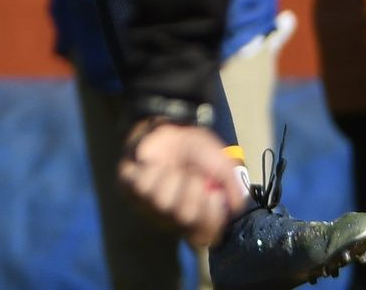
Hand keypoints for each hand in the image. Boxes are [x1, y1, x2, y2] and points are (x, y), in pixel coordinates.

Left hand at [118, 119, 244, 247]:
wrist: (167, 129)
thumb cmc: (195, 152)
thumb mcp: (221, 163)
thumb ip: (232, 184)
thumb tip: (235, 206)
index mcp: (199, 217)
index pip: (205, 236)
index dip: (211, 217)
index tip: (215, 194)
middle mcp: (174, 219)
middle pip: (185, 217)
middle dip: (192, 190)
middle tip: (192, 175)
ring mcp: (150, 208)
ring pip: (162, 202)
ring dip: (172, 178)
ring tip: (172, 169)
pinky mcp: (130, 192)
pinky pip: (141, 188)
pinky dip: (151, 171)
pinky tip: (153, 167)